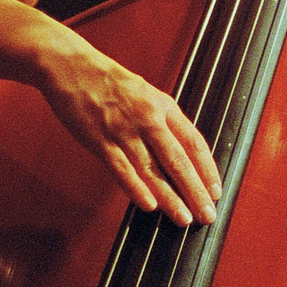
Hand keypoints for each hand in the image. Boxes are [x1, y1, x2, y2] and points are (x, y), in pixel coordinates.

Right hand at [37, 41, 222, 226]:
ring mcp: (124, 131)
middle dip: (195, 191)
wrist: (71, 67)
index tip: (215, 191)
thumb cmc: (109, 82)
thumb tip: (180, 150)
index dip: (207, 169)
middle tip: (207, 214)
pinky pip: (122, 169)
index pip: (194, 142)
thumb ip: (163, 120)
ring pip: (152, 170)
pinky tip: (149, 206)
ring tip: (183, 218)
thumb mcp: (146, 94)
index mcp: (163, 107)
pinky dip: (136, 189)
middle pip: (178, 160)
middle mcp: (148, 119)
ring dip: (170, 198)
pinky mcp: (100, 141)